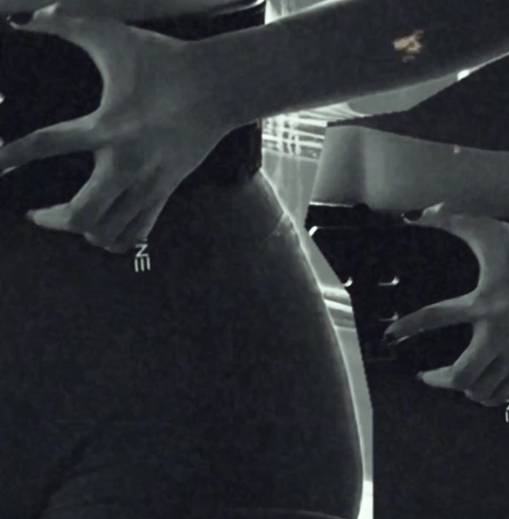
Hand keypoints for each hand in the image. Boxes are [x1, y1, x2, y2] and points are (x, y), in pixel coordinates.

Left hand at [0, 4, 231, 251]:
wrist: (220, 86)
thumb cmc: (167, 61)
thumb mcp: (114, 37)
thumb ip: (68, 23)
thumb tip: (28, 19)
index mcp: (107, 126)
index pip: (46, 144)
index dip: (11, 156)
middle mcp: (126, 162)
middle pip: (82, 215)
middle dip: (52, 220)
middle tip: (37, 213)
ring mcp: (150, 181)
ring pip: (110, 231)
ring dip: (84, 232)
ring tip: (72, 221)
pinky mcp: (167, 189)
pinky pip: (139, 231)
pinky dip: (118, 239)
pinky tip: (104, 231)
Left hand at [384, 204, 508, 405]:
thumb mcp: (488, 231)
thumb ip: (451, 220)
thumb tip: (416, 214)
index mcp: (483, 303)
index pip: (435, 318)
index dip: (408, 328)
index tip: (390, 338)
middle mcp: (498, 332)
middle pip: (462, 376)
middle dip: (438, 380)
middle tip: (425, 375)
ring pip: (484, 389)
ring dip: (464, 390)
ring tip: (452, 381)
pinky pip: (508, 389)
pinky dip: (490, 395)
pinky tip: (480, 389)